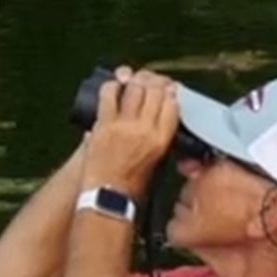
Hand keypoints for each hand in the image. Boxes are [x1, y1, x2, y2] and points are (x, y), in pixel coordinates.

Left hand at [83, 67, 184, 193]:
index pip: (171, 104)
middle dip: (152, 80)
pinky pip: (109, 95)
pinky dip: (111, 86)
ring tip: (132, 79)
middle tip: (148, 79)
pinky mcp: (104, 124)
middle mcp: (146, 129)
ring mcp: (124, 125)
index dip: (169, 91)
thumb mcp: (156, 161)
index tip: (166, 87)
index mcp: (161, 139)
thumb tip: (156, 116)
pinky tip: (113, 86)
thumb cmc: (131, 185)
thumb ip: (157, 137)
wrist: (107, 197)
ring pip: (134, 88)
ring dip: (134, 80)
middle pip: (154, 91)